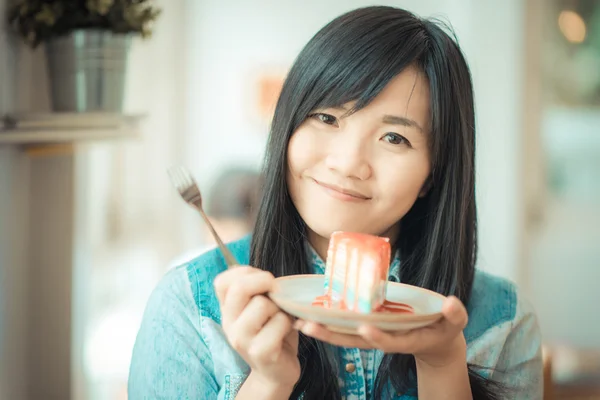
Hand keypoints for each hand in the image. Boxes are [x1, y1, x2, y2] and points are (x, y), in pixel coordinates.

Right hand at [214, 267, 299, 389]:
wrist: (276, 373)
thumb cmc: (272, 334)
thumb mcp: (261, 309)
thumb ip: (257, 292)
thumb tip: (266, 276)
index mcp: (227, 310)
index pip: (222, 281)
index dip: (244, 272)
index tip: (262, 280)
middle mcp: (229, 324)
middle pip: (239, 288)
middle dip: (264, 281)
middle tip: (276, 289)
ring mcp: (242, 340)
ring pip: (262, 304)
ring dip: (279, 306)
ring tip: (281, 317)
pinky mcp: (260, 352)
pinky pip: (278, 323)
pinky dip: (288, 323)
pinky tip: (286, 332)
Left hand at [295, 296, 467, 367]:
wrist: (435, 342)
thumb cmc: (445, 328)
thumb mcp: (455, 322)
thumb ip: (455, 314)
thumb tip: (452, 302)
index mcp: (407, 340)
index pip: (389, 341)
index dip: (377, 337)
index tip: (363, 328)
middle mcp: (386, 340)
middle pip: (357, 341)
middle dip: (333, 336)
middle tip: (309, 327)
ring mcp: (375, 336)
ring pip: (346, 337)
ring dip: (324, 331)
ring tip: (300, 324)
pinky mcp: (368, 330)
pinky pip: (345, 329)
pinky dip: (328, 324)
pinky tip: (309, 317)